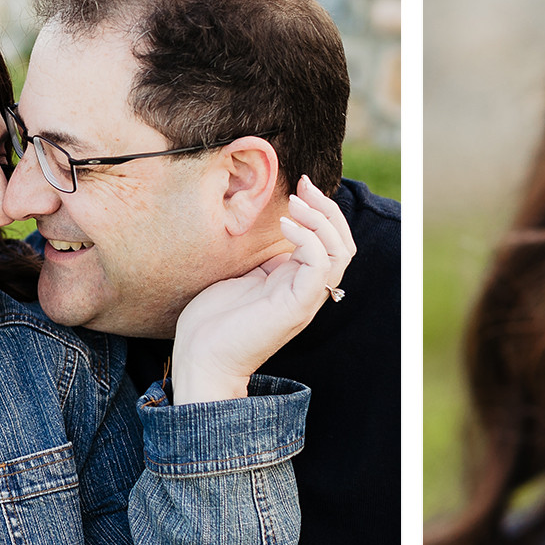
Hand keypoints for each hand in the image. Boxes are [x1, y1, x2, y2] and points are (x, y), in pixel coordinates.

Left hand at [168, 177, 358, 402]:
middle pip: (343, 243)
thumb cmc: (213, 321)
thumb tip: (264, 229)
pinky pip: (321, 266)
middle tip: (304, 186)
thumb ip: (261, 257)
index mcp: (297, 282)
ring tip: (295, 204)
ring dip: (322, 220)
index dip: (322, 211)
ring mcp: (305, 298)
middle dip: (328, 209)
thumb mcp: (241, 276)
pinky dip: (308, 239)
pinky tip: (285, 226)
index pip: (331, 242)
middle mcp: (308, 289)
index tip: (300, 185)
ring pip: (340, 252)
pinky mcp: (296, 306)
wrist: (201, 358)